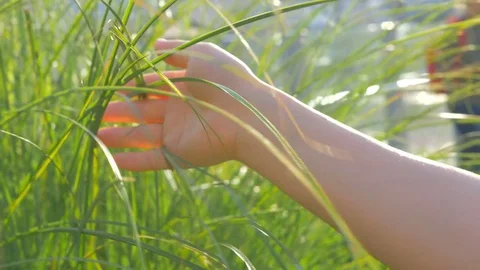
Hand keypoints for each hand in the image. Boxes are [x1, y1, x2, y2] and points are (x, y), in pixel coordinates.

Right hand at [98, 39, 268, 170]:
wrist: (247, 112)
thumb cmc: (226, 79)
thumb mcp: (202, 54)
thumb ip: (177, 51)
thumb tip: (153, 46)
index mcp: (183, 89)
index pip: (151, 89)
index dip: (132, 88)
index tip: (111, 88)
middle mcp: (178, 112)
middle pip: (142, 113)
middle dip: (119, 112)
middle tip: (96, 113)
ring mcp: (178, 135)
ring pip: (142, 136)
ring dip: (119, 137)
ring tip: (95, 135)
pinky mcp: (180, 154)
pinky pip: (152, 160)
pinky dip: (133, 161)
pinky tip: (112, 160)